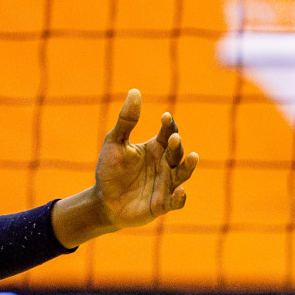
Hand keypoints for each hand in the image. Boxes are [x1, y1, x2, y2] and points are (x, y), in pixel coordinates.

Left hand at [93, 89, 198, 229]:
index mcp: (156, 148)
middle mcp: (165, 164)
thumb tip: (135, 91)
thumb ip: (126, 121)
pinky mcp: (162, 204)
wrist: (103, 201)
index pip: (168, 133)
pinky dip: (180, 197)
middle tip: (174, 138)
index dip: (169, 125)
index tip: (164, 117)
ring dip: (188, 166)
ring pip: (183, 174)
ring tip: (192, 157)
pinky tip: (179, 191)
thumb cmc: (110, 171)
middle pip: (177, 152)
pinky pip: (176, 201)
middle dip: (177, 145)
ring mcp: (166, 184)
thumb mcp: (115, 143)